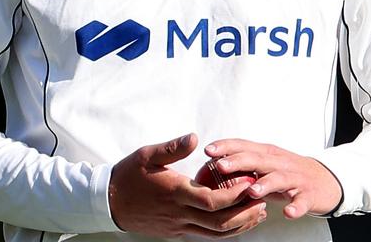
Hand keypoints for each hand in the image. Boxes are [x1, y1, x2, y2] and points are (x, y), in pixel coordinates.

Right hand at [109, 133, 267, 238]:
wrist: (108, 202)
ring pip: (215, 234)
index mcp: (175, 193)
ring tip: (257, 214)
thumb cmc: (128, 175)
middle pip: (219, 223)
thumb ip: (173, 148)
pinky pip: (205, 235)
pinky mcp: (176, 232)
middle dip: (245, 214)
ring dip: (239, 226)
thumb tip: (195, 138)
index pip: (212, 201)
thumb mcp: (147, 154)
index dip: (235, 196)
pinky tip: (235, 221)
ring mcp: (178, 227)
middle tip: (263, 203)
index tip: (251, 186)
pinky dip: (224, 231)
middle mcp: (179, 214)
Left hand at [203, 139, 341, 219]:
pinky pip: (302, 201)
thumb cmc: (289, 173)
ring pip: (280, 178)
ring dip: (265, 184)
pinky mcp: (309, 194)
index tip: (208, 150)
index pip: (245, 146)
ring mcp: (296, 178)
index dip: (227, 147)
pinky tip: (288, 212)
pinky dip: (296, 206)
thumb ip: (243, 168)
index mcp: (268, 155)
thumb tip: (211, 171)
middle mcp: (280, 163)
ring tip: (251, 191)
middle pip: (258, 160)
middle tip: (221, 167)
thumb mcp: (266, 166)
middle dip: (239, 162)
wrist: (326, 181)